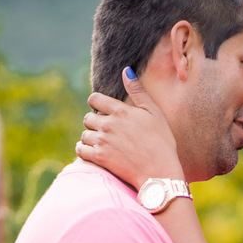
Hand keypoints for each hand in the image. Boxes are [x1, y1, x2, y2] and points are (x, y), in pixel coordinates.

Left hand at [76, 67, 183, 188]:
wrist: (160, 172)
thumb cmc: (162, 142)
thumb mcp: (154, 113)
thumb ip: (138, 91)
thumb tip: (125, 70)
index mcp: (120, 111)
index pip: (95, 99)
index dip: (97, 103)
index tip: (103, 110)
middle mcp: (108, 124)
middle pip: (88, 117)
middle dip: (95, 122)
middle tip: (106, 130)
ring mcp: (102, 141)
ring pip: (84, 134)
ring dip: (90, 137)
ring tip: (103, 142)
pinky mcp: (99, 158)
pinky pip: (80, 150)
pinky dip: (83, 149)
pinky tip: (93, 151)